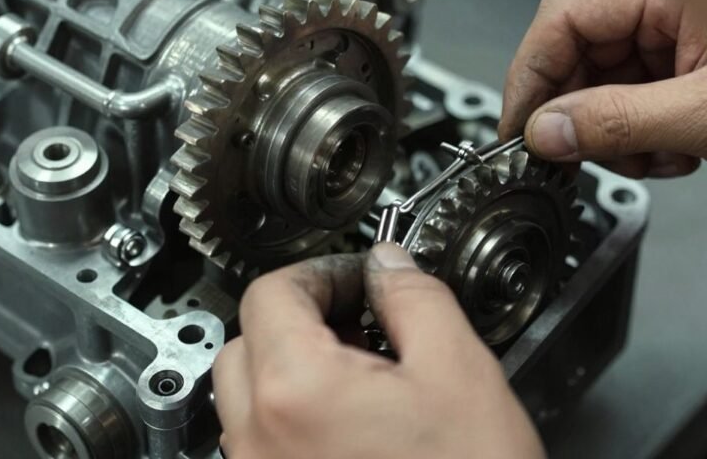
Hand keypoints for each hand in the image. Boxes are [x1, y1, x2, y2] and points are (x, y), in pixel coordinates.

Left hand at [213, 244, 544, 458]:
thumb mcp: (460, 371)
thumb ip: (415, 298)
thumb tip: (388, 265)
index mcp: (295, 392)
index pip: (271, 293)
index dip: (320, 272)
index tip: (359, 278)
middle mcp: (259, 441)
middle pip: (246, 343)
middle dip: (298, 319)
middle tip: (359, 320)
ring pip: (249, 399)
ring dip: (293, 368)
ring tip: (364, 374)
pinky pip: (265, 445)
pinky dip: (296, 418)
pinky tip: (357, 425)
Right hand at [500, 0, 706, 177]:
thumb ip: (617, 124)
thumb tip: (547, 131)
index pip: (563, 18)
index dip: (531, 75)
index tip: (518, 126)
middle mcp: (660, 6)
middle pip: (575, 53)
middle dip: (579, 113)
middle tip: (583, 155)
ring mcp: (669, 38)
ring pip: (598, 84)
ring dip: (612, 133)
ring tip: (654, 156)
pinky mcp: (678, 67)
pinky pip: (627, 100)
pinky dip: (637, 137)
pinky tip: (674, 152)